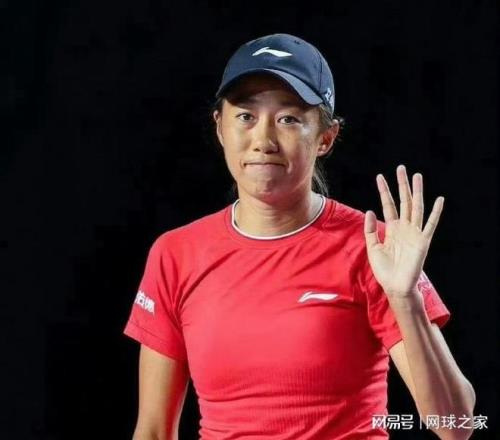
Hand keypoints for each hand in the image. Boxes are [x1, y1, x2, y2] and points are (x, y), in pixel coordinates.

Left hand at [364, 165, 443, 297]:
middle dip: (402, 185)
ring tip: (417, 176)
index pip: (388, 205)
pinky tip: (439, 200)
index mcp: (392, 229)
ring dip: (417, 192)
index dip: (384, 191)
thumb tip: (370, 210)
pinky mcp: (423, 241)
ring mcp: (414, 233)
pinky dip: (435, 212)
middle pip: (404, 201)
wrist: (394, 286)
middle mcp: (404, 228)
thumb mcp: (372, 247)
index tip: (380, 177)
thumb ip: (370, 229)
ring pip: (416, 207)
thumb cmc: (384, 269)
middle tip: (401, 168)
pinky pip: (430, 224)